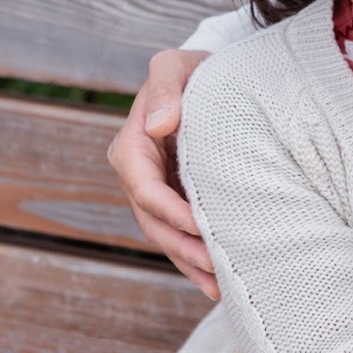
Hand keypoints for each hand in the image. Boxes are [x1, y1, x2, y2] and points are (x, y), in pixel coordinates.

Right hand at [109, 48, 218, 298]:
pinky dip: (196, 260)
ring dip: (191, 264)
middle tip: (218, 267)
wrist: (208, 79)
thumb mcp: (175, 66)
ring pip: (167, 237)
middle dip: (184, 248)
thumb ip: (166, 88)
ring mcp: (157, 193)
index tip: (201, 225)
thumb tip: (159, 124)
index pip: (145, 189)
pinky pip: (182, 236)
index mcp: (131, 147)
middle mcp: (138, 176)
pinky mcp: (176, 202)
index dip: (171, 212)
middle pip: (155, 223)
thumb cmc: (191, 70)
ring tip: (221, 286)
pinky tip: (218, 283)